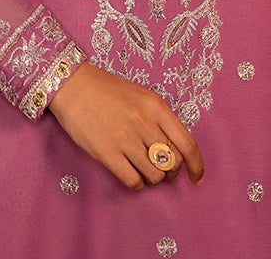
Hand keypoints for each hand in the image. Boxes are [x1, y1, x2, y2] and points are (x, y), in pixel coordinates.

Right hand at [48, 63, 204, 190]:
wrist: (74, 86)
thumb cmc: (109, 91)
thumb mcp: (142, 96)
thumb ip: (159, 119)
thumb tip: (174, 149)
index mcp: (156, 106)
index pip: (187, 143)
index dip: (196, 165)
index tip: (197, 176)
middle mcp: (144, 122)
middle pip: (172, 162)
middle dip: (171, 171)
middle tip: (162, 168)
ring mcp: (125, 139)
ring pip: (154, 175)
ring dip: (153, 177)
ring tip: (144, 169)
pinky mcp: (106, 153)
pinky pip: (133, 181)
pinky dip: (137, 184)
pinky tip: (132, 175)